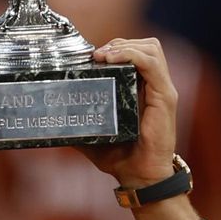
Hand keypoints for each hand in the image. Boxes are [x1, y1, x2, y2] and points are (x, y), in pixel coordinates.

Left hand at [78, 38, 179, 187]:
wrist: (140, 176)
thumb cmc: (122, 157)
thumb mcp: (95, 133)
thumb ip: (81, 122)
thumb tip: (54, 118)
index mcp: (143, 89)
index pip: (137, 53)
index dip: (116, 47)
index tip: (94, 56)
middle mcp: (156, 86)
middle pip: (146, 45)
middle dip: (120, 43)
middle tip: (98, 55)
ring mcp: (162, 90)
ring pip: (151, 48)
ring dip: (125, 45)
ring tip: (104, 55)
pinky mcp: (165, 97)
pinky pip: (152, 64)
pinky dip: (132, 55)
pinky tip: (112, 59)